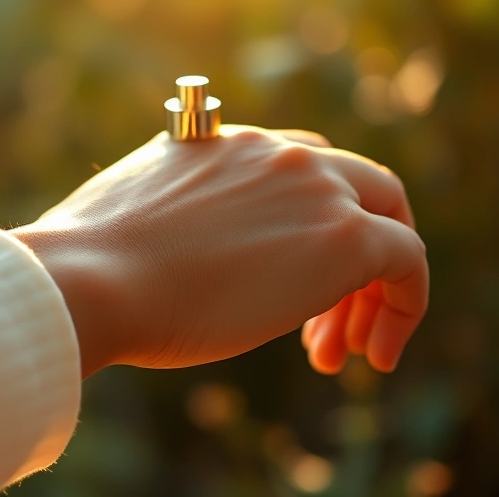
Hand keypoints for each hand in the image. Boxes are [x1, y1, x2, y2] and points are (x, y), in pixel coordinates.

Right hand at [12, 125, 427, 377]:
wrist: (90, 279)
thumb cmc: (92, 266)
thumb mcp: (136, 217)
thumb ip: (177, 214)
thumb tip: (174, 248)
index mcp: (226, 142)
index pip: (299, 168)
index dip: (306, 224)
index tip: (286, 280)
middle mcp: (278, 153)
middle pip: (356, 187)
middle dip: (353, 256)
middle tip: (327, 323)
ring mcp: (315, 187)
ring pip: (386, 224)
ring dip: (371, 293)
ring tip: (339, 355)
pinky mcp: (345, 237)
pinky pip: (408, 261)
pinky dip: (405, 306)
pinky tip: (376, 357)